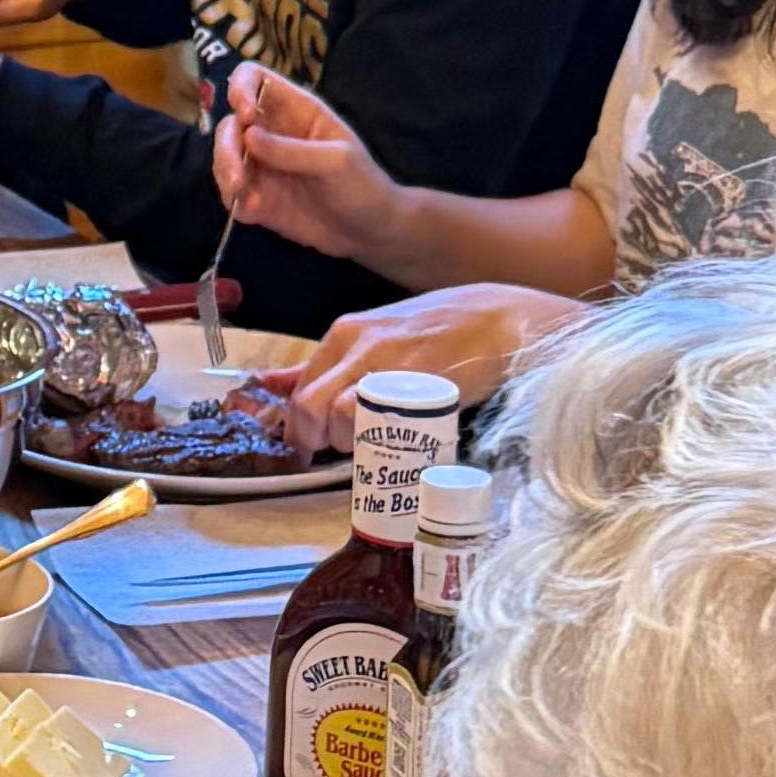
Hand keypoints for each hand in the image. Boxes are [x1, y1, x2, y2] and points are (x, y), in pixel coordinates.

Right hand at [210, 58, 381, 233]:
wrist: (369, 232)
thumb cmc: (362, 185)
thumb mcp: (336, 162)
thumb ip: (293, 150)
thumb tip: (248, 135)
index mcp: (295, 110)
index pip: (255, 80)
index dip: (241, 88)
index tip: (245, 114)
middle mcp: (272, 134)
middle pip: (230, 124)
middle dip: (226, 146)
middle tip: (237, 177)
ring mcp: (263, 167)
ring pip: (224, 158)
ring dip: (225, 173)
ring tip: (243, 195)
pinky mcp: (257, 197)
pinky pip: (231, 194)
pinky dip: (234, 201)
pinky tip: (253, 212)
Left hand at [288, 285, 596, 428]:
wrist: (499, 320)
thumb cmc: (440, 331)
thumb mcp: (377, 337)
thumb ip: (332, 363)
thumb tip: (276, 384)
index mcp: (343, 334)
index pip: (298, 389)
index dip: (298, 427)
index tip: (310, 448)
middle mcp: (356, 344)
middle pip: (308, 406)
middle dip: (312, 441)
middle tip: (334, 456)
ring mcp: (385, 363)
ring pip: (336, 415)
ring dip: (344, 444)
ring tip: (368, 450)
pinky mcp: (415, 382)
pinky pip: (376, 420)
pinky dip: (376, 442)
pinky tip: (393, 447)